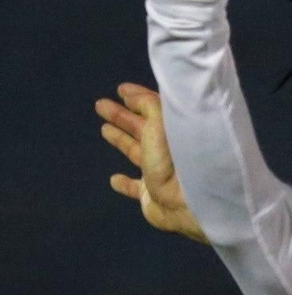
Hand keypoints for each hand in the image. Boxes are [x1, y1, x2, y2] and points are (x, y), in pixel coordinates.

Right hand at [97, 82, 206, 242]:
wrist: (188, 205)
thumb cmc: (176, 159)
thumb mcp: (162, 123)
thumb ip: (150, 105)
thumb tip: (133, 94)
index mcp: (175, 132)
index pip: (155, 110)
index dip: (138, 98)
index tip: (121, 90)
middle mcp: (169, 152)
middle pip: (142, 129)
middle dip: (122, 116)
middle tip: (100, 105)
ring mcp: (160, 175)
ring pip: (136, 153)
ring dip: (121, 141)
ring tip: (104, 129)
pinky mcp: (152, 196)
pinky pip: (135, 188)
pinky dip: (125, 184)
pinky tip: (114, 180)